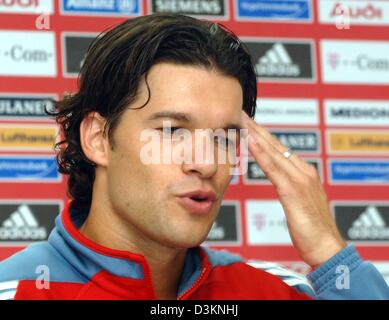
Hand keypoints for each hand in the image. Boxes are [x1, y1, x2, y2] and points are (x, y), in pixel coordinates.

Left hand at [241, 111, 346, 267]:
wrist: (326, 246)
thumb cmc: (312, 228)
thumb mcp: (300, 202)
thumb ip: (291, 187)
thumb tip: (281, 180)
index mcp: (305, 172)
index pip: (280, 149)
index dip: (263, 136)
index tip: (249, 125)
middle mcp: (303, 171)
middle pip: (275, 145)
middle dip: (257, 129)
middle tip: (241, 115)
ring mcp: (299, 179)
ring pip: (273, 152)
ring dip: (256, 135)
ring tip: (242, 122)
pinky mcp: (293, 190)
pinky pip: (273, 168)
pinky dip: (261, 154)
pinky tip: (250, 142)